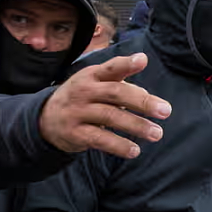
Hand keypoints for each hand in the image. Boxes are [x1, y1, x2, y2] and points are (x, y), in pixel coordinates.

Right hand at [40, 53, 170, 158]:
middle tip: (166, 111)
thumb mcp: (95, 82)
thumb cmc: (83, 97)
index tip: (143, 60)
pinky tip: (135, 151)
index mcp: (91, 76)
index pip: (110, 68)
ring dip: (136, 126)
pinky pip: (99, 140)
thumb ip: (121, 81)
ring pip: (110, 117)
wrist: (45, 118)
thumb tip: (147, 89)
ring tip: (157, 134)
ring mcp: (77, 112)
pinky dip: (118, 145)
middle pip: (115, 93)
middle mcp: (83, 92)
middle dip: (142, 102)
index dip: (126, 64)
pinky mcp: (74, 133)